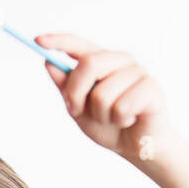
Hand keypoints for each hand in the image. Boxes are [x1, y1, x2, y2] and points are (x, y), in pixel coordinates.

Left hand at [35, 32, 174, 165]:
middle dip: (76, 93)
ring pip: (103, 93)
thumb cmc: (109, 126)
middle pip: (88, 64)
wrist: (136, 147)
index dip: (59, 41)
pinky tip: (129, 120)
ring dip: (102, 115)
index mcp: (102, 61)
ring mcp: (137, 72)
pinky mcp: (151, 87)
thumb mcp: (80, 109)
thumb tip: (48, 64)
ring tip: (114, 119)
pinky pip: (121, 107)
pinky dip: (120, 121)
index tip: (37, 41)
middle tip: (78, 111)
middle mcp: (120, 61)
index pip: (79, 44)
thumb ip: (66, 88)